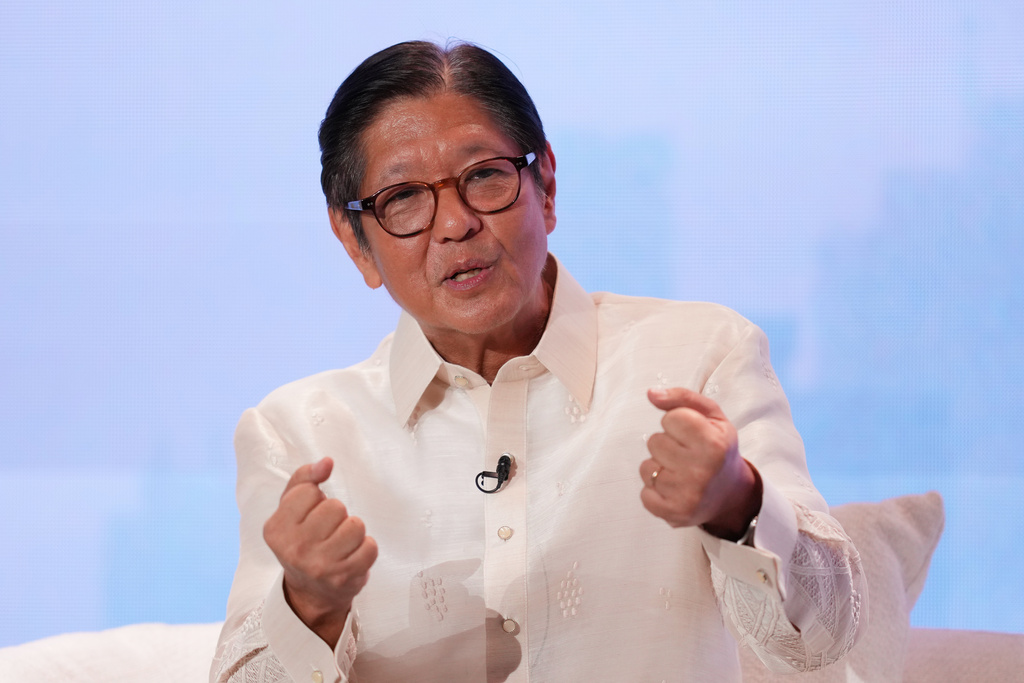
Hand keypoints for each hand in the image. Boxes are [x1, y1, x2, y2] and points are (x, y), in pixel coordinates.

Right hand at [263, 457, 377, 645]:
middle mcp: (294, 549)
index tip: (310, 516)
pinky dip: (366, 548)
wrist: (311, 592)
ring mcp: (319, 566)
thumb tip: (327, 462)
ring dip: (354, 531)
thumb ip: (304, 478)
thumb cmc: (303, 539)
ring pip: (356, 525)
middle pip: (335, 507)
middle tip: (327, 532)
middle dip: (336, 515)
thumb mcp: (291, 508)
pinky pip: (370, 546)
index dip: (315, 499)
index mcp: (275, 529)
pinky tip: (352, 556)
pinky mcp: (344, 578)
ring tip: (341, 543)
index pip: (309, 491)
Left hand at [639, 387, 760, 538]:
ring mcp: (686, 495)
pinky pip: (644, 494)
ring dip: (659, 467)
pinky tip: (675, 489)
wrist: (731, 494)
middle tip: (687, 454)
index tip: (692, 433)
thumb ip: (682, 398)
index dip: (677, 422)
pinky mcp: (673, 514)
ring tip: (681, 472)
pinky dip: (655, 491)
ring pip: (646, 468)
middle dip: (667, 444)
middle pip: (654, 442)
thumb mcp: (712, 416)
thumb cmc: (718, 448)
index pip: (670, 418)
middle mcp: (701, 471)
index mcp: (714, 444)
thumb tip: (651, 394)